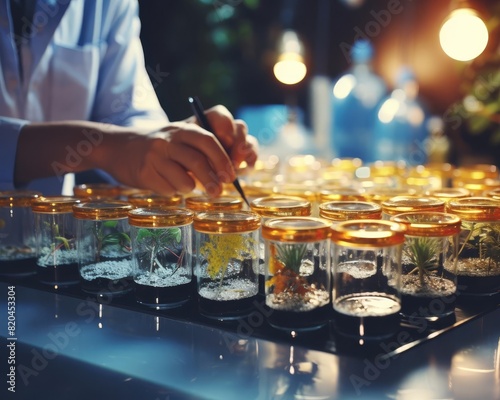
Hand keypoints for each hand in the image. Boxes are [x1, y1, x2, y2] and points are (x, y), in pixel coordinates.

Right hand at [101, 106, 257, 195]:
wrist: (118, 148)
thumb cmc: (159, 147)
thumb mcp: (179, 138)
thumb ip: (201, 150)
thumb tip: (227, 172)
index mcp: (182, 129)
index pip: (208, 141)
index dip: (222, 159)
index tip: (230, 176)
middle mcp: (168, 140)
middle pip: (197, 161)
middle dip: (212, 179)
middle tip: (218, 192)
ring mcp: (154, 156)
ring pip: (183, 179)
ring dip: (190, 187)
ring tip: (188, 186)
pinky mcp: (144, 173)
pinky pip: (167, 189)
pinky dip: (173, 191)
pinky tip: (167, 184)